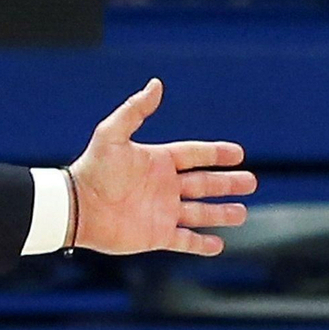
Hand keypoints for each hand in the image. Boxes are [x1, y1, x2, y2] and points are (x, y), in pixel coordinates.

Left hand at [70, 79, 253, 258]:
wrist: (76, 207)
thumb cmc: (92, 170)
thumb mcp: (112, 134)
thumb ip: (135, 110)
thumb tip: (156, 84)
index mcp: (158, 162)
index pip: (195, 155)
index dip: (216, 154)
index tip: (239, 154)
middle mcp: (163, 187)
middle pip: (204, 184)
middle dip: (227, 184)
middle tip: (252, 183)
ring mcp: (161, 212)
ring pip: (199, 213)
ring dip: (221, 213)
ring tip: (242, 213)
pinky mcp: (154, 236)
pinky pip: (184, 241)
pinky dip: (201, 244)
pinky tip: (218, 245)